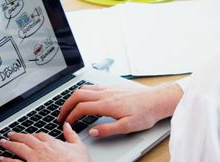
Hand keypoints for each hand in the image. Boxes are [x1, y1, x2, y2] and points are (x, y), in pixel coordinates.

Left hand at [0, 122, 90, 161]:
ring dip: (9, 145)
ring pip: (18, 149)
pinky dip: (7, 160)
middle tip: (10, 135)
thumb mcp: (79, 147)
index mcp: (52, 143)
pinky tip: (2, 159)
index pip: (40, 135)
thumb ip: (71, 135)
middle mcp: (41, 149)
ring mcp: (33, 159)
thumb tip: (68, 126)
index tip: (29, 135)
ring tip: (3, 143)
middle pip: (26, 139)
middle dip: (17, 136)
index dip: (33, 134)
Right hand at [57, 83, 182, 137]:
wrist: (157, 100)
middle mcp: (105, 93)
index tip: (66, 123)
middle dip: (66, 105)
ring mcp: (109, 88)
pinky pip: (92, 86)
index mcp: (107, 104)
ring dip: (73, 97)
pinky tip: (85, 98)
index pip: (81, 108)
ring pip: (84, 88)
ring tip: (69, 107)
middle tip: (61, 115)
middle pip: (78, 95)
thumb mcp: (127, 127)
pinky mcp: (113, 87)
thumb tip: (92, 132)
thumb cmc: (145, 113)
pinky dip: (83, 92)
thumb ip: (108, 130)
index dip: (70, 116)